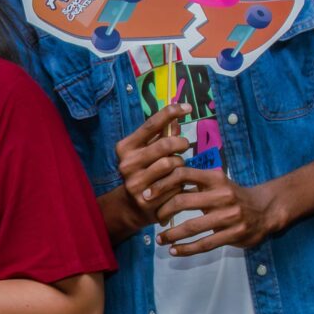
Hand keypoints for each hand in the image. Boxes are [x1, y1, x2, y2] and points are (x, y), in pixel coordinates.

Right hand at [110, 103, 194, 230]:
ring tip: (178, 167)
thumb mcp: (147, 151)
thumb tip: (176, 119)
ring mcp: (135, 183)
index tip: (187, 107)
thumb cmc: (144, 171)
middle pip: (164, 145)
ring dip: (180, 164)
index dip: (170, 112)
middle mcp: (127, 164)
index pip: (150, 124)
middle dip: (180, 143)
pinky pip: (174, 185)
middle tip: (185, 145)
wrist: (131, 206)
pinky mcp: (147, 200)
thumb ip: (161, 136)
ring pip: (171, 165)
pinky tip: (176, 184)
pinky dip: (179, 182)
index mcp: (125, 147)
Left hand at [159, 166, 280, 255]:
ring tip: (159, 239)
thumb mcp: (217, 182)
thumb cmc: (232, 196)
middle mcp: (222, 195)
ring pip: (192, 226)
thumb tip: (160, 182)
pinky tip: (174, 251)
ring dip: (171, 234)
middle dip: (163, 211)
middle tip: (154, 219)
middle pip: (183, 201)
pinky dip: (186, 249)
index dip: (161, 184)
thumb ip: (194, 182)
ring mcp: (229, 216)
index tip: (147, 195)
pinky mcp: (234, 234)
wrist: (265, 210)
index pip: (183, 175)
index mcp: (215, 178)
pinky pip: (205, 244)